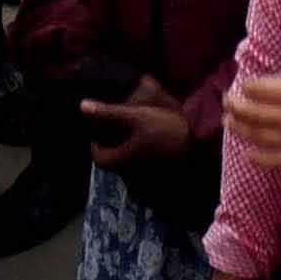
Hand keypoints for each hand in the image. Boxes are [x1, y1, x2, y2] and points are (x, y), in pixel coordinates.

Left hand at [80, 78, 194, 171]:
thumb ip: (109, 112)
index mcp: (123, 158)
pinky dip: (140, 153)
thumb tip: (81, 106)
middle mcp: (133, 170)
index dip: (95, 145)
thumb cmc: (164, 129)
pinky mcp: (161, 170)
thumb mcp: (135, 116)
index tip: (99, 130)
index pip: (99, 159)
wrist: (199, 143)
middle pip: (114, 162)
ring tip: (131, 130)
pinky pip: (143, 164)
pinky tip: (147, 138)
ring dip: (126, 149)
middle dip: (111, 146)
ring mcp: (148, 173)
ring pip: (129, 163)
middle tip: (114, 128)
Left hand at [222, 67, 280, 171]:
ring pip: (257, 136)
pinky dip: (257, 158)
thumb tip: (271, 83)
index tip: (245, 85)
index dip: (247, 86)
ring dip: (239, 128)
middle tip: (227, 101)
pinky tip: (247, 153)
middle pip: (251, 112)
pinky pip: (273, 161)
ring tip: (229, 122)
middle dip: (234, 106)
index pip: (258, 89)